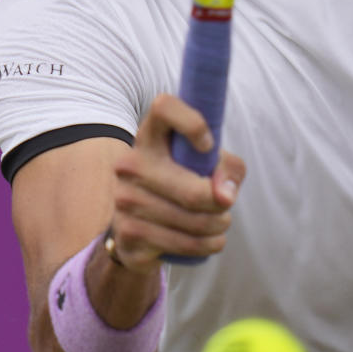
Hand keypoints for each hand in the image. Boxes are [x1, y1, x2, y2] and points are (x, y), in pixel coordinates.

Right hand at [109, 94, 244, 268]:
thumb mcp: (209, 166)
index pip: (164, 107)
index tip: (209, 146)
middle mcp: (130, 163)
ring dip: (218, 226)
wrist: (139, 229)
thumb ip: (227, 168)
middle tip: (227, 206)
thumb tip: (224, 194)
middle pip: (193, 191)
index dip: (192, 123)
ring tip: (220, 223)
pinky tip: (211, 240)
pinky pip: (184, 243)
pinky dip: (208, 244)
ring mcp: (124, 200)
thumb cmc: (182, 184)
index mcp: (149, 135)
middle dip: (221, 204)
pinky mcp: (128, 234)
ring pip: (194, 221)